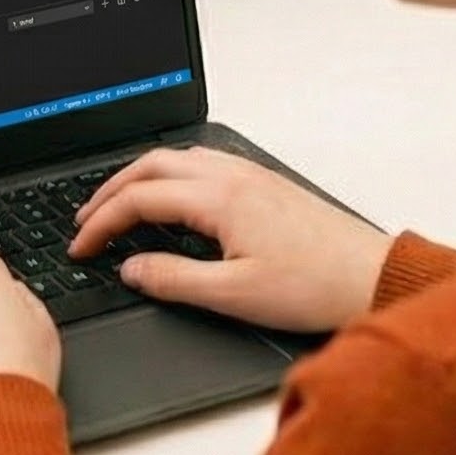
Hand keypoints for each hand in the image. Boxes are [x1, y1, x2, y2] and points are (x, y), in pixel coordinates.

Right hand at [71, 146, 391, 333]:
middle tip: (85, 220)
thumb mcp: (235, 296)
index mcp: (218, 198)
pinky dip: (167, 175)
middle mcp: (230, 176)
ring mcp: (249, 174)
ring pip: (174, 159)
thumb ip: (174, 280)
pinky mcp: (264, 183)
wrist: (375, 278)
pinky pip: (200, 162)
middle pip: (148, 166)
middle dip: (108, 191)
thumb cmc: (315, 287)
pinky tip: (170, 197)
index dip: (101, 223)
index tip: (81, 247)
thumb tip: (130, 268)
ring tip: (117, 204)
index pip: (138, 200)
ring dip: (137, 177)